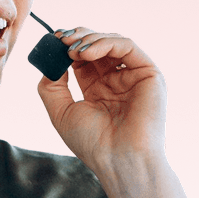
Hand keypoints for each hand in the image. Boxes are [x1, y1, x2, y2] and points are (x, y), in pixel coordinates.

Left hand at [36, 26, 166, 175]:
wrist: (119, 160)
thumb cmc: (92, 143)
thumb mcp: (60, 111)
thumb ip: (51, 85)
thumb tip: (49, 61)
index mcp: (98, 89)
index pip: (83, 58)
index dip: (67, 46)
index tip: (52, 41)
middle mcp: (116, 80)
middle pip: (98, 45)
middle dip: (78, 37)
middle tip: (61, 39)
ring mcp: (133, 76)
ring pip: (113, 41)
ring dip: (89, 38)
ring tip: (72, 49)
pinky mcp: (149, 74)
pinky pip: (127, 46)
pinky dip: (105, 43)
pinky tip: (86, 53)